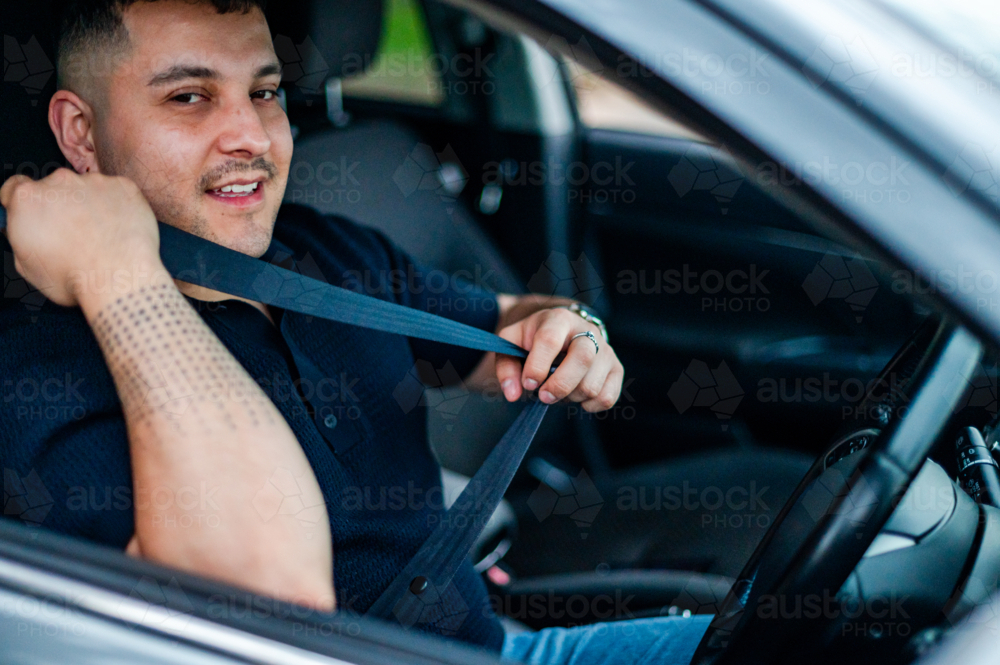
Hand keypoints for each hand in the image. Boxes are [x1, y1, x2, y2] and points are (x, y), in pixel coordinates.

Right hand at [0, 169, 161, 307]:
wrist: (119, 279)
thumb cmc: (75, 278)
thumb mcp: (27, 265)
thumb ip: (23, 237)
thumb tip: (28, 232)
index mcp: (28, 199)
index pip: (17, 187)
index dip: (26, 202)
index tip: (34, 211)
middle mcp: (60, 182)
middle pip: (56, 189)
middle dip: (62, 207)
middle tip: (74, 234)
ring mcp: (94, 182)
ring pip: (88, 190)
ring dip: (91, 206)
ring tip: (101, 237)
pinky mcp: (123, 187)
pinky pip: (117, 193)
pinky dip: (118, 207)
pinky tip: (119, 230)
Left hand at [495, 307, 623, 411]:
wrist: (562, 332)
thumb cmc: (533, 339)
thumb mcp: (512, 344)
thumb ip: (506, 367)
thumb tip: (513, 393)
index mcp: (558, 319)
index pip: (550, 340)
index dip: (537, 366)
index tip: (528, 383)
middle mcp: (587, 330)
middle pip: (583, 358)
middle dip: (559, 385)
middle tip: (543, 396)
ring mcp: (605, 349)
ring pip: (592, 384)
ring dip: (570, 397)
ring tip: (559, 390)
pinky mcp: (616, 368)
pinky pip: (607, 397)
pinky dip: (589, 405)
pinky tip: (576, 397)